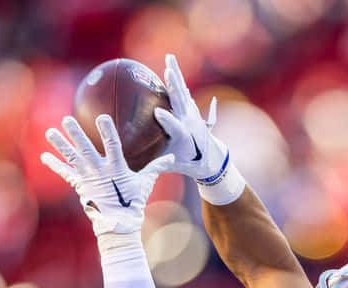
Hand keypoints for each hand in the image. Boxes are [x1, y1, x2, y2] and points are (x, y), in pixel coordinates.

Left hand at [41, 114, 173, 235]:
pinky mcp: (80, 186)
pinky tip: (44, 156)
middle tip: (67, 119)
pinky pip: (65, 174)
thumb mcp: (145, 183)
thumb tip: (172, 157)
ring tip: (50, 131)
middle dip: (76, 134)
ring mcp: (88, 178)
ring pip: (72, 158)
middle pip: (86, 149)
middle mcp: (100, 171)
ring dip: (60, 145)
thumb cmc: (133, 202)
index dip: (107, 131)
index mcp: (116, 167)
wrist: (118, 223)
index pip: (113, 145)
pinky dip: (55, 165)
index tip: (102, 117)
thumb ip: (156, 167)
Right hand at [155, 54, 230, 185]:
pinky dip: (177, 79)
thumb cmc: (189, 164)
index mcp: (185, 137)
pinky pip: (183, 91)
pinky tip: (170, 64)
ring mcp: (192, 113)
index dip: (168, 120)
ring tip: (170, 58)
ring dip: (176, 74)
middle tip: (168, 72)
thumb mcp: (173, 166)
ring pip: (183, 91)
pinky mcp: (191, 108)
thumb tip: (135, 169)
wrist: (212, 159)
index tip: (158, 111)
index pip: (176, 127)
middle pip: (182, 101)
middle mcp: (190, 122)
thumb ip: (157, 164)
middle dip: (175, 87)